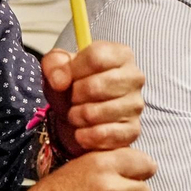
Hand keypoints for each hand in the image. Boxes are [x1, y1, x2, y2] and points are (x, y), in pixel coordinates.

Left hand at [40, 41, 143, 155]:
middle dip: (74, 96)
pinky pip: (102, 135)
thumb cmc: (73, 86)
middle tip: (72, 99)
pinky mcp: (132, 131)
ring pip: (95, 113)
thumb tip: (59, 81)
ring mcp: (136, 105)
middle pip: (95, 86)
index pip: (96, 57)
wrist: (79, 117)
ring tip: (76, 114)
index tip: (65, 78)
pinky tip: (82, 132)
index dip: (73, 70)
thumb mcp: (57, 67)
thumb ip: (54, 65)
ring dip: (76, 116)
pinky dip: (84, 136)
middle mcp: (134, 77)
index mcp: (120, 54)